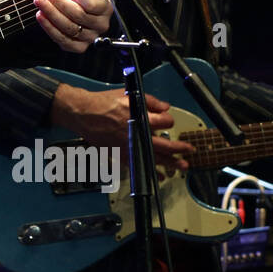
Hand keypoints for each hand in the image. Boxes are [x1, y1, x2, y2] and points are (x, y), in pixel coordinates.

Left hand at [34, 0, 112, 53]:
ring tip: (38, 1)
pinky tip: (40, 15)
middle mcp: (101, 24)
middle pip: (79, 15)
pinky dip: (49, 28)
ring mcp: (90, 37)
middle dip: (59, 2)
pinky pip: (63, 40)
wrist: (69, 9)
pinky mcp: (78, 47)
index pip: (94, 4)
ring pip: (69, 27)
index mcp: (106, 6)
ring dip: (51, 13)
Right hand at [49, 83, 193, 169]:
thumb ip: (150, 100)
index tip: (167, 119)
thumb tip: (165, 107)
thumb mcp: (127, 94)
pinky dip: (150, 172)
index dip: (169, 120)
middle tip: (189, 150)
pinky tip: (159, 177)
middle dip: (180, 148)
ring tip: (182, 166)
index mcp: (139, 117)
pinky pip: (138, 166)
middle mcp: (136, 133)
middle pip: (165, 144)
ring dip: (171, 163)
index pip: (165, 121)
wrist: (83, 113)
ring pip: (155, 158)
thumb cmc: (102, 102)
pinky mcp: (120, 154)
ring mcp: (129, 146)